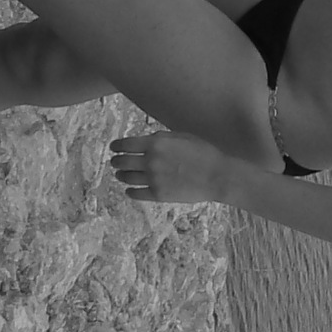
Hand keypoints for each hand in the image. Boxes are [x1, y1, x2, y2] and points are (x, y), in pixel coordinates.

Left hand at [110, 129, 234, 203]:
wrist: (218, 175)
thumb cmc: (204, 152)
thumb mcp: (183, 136)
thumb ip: (162, 137)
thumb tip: (147, 138)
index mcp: (155, 143)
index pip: (125, 144)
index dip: (116, 146)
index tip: (113, 147)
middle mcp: (150, 161)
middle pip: (122, 162)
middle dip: (116, 161)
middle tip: (115, 162)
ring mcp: (153, 179)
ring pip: (127, 178)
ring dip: (121, 175)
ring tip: (121, 175)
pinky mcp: (158, 195)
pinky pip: (136, 194)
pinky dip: (130, 191)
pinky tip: (130, 190)